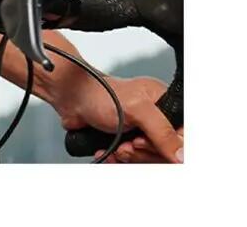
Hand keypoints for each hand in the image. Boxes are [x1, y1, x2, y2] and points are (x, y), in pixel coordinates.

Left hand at [55, 74, 183, 163]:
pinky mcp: (126, 140)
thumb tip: (182, 155)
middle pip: (165, 152)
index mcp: (164, 102)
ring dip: (130, 158)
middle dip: (144, 153)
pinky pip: (131, 161)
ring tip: (118, 147)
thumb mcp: (137, 109)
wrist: (72, 99)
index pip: (182, 136)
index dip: (169, 147)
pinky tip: (109, 152)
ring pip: (147, 159)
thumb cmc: (101, 94)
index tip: (146, 143)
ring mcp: (140, 130)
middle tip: (130, 144)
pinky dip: (119, 160)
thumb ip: (161, 131)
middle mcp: (155, 117)